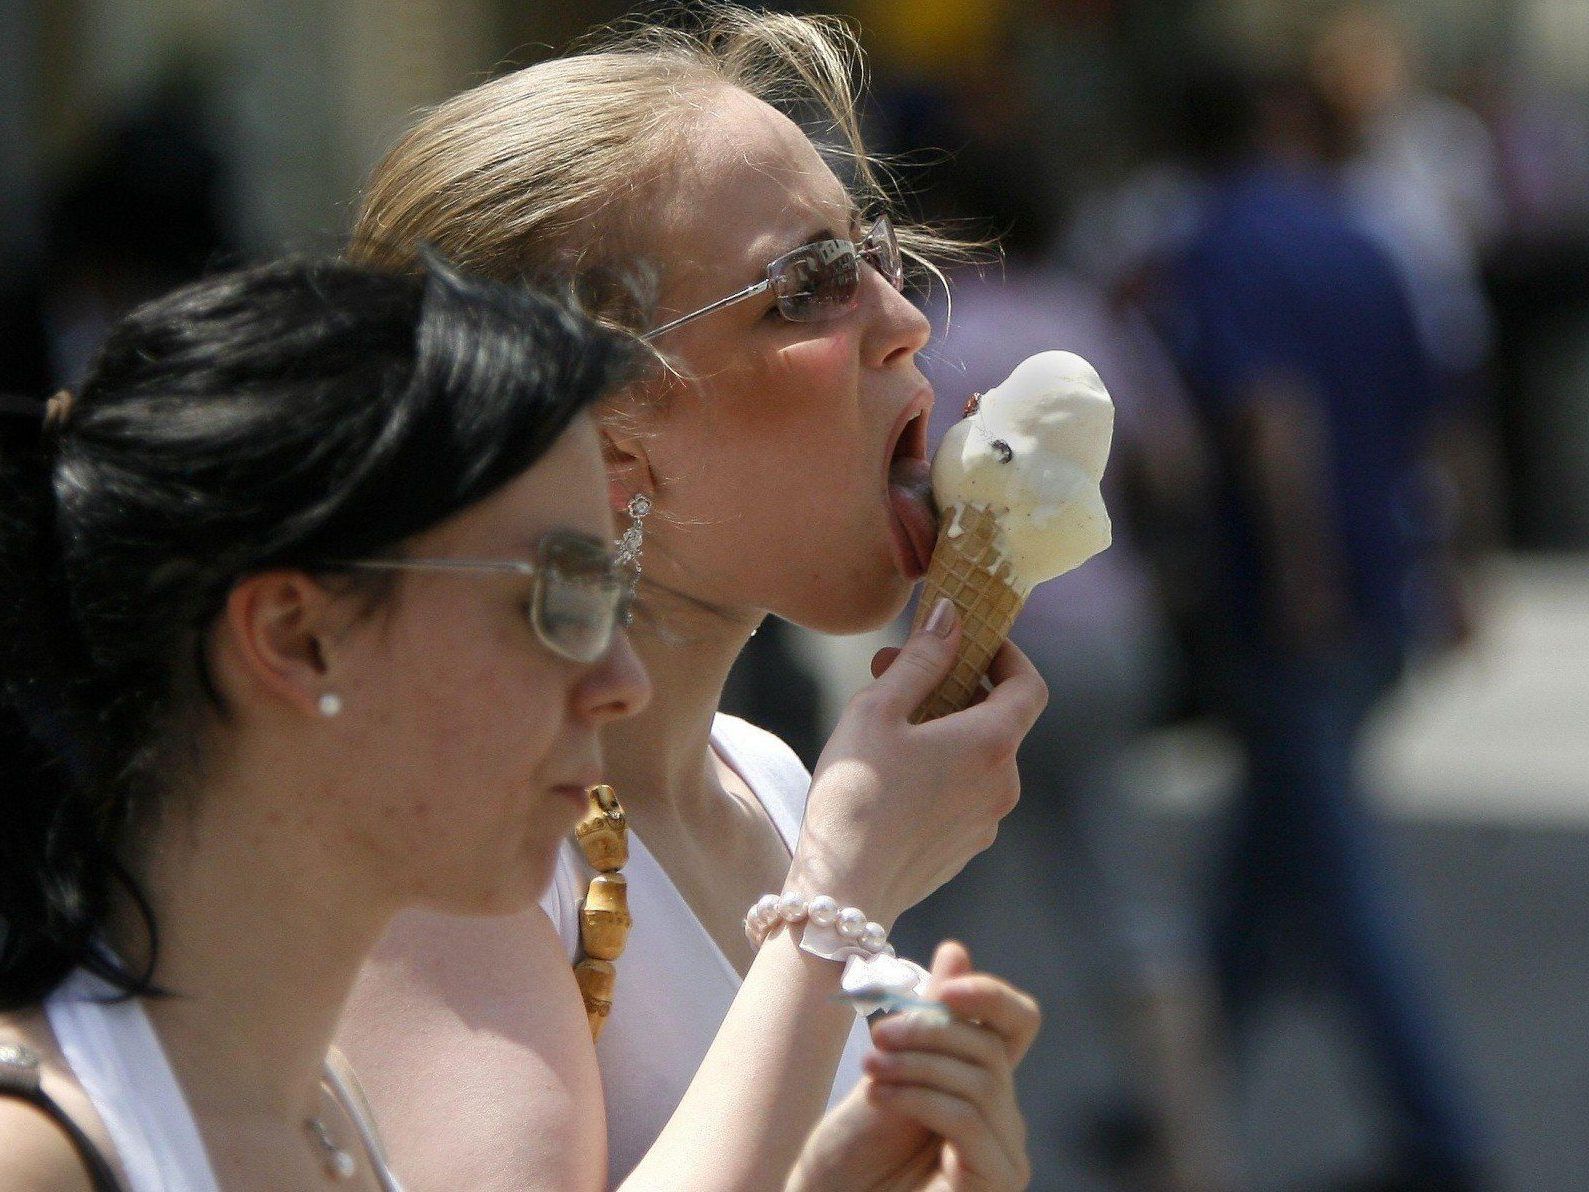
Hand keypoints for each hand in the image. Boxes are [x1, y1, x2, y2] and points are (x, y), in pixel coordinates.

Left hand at [786, 941, 1039, 1191]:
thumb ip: (925, 1019)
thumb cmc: (853, 1153)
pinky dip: (920, 1097)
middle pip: (992, 1049)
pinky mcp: (995, 1183)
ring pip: (980, 1081)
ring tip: (870, 1069)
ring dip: (918, 1065)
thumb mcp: (888, 1070)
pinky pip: (966, 1118)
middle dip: (931, 1032)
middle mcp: (1004, 1120)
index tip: (945, 987)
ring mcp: (1004, 1156)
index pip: (1017, 1023)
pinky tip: (880, 1097)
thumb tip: (956, 950)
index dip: (990, 995)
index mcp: (982, 1084)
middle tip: (879, 1034)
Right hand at [790, 602, 1047, 923]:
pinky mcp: (965, 848)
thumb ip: (921, 660)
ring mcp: (987, 821)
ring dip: (946, 731)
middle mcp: (1003, 784)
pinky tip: (890, 775)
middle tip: (897, 672)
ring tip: (885, 726)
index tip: (971, 638)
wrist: (844, 891)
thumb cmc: (856, 795)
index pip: (1029, 684)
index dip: (1007, 654)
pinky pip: (964, 793)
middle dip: (956, 688)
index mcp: (991, 743)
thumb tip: (953, 615)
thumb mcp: (878, 710)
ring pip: (979, 758)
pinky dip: (942, 770)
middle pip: (999, 720)